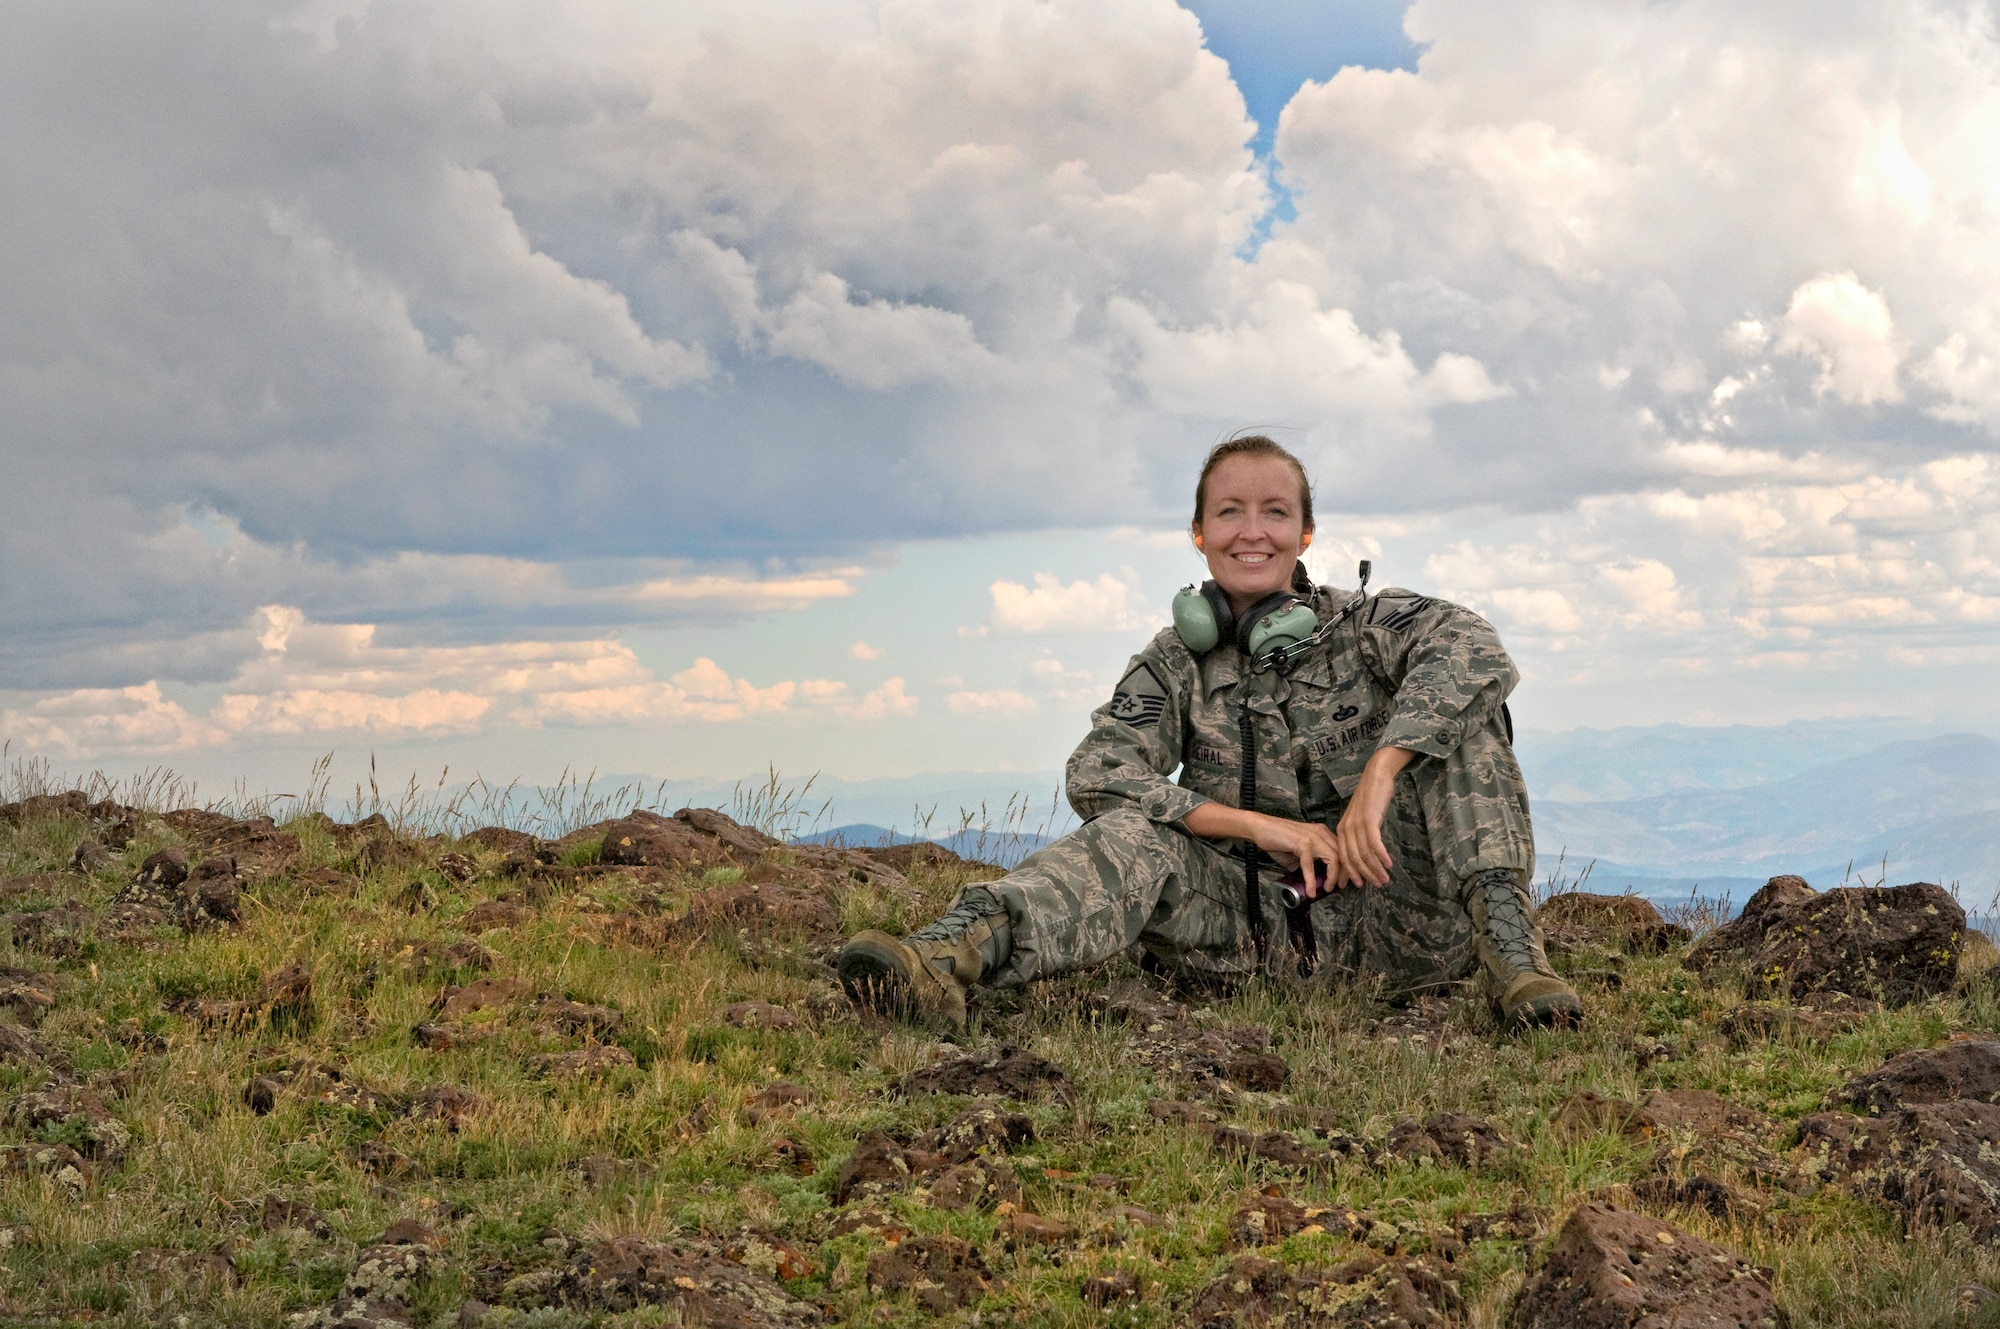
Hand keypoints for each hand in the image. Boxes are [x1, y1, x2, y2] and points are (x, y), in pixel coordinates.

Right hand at [1181, 803, 1340, 898]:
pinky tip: (1311, 890)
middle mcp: (1320, 832)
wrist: (1260, 828)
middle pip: (1343, 855)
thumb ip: (1308, 864)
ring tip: (1328, 888)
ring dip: (1333, 877)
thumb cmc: (1277, 839)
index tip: (1347, 880)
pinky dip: (1311, 880)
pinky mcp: (1301, 842)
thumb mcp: (1297, 853)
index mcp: (1322, 833)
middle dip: (1346, 874)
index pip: (1343, 850)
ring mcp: (1312, 836)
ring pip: (1333, 859)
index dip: (1348, 867)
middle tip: (1342, 887)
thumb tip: (1315, 882)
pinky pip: (1311, 865)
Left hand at [1331, 746, 1416, 887]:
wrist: (1376, 775)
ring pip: (1364, 854)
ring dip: (1375, 869)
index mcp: (1342, 830)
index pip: (1343, 858)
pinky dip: (1381, 855)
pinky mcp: (1369, 820)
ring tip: (1385, 879)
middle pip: (1353, 859)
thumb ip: (1360, 835)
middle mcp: (1346, 829)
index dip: (1351, 874)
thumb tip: (1366, 853)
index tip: (1359, 885)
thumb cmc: (1371, 797)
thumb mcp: (1361, 818)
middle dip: (1366, 875)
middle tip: (1378, 885)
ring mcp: (1356, 825)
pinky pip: (1373, 843)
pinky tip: (1388, 864)